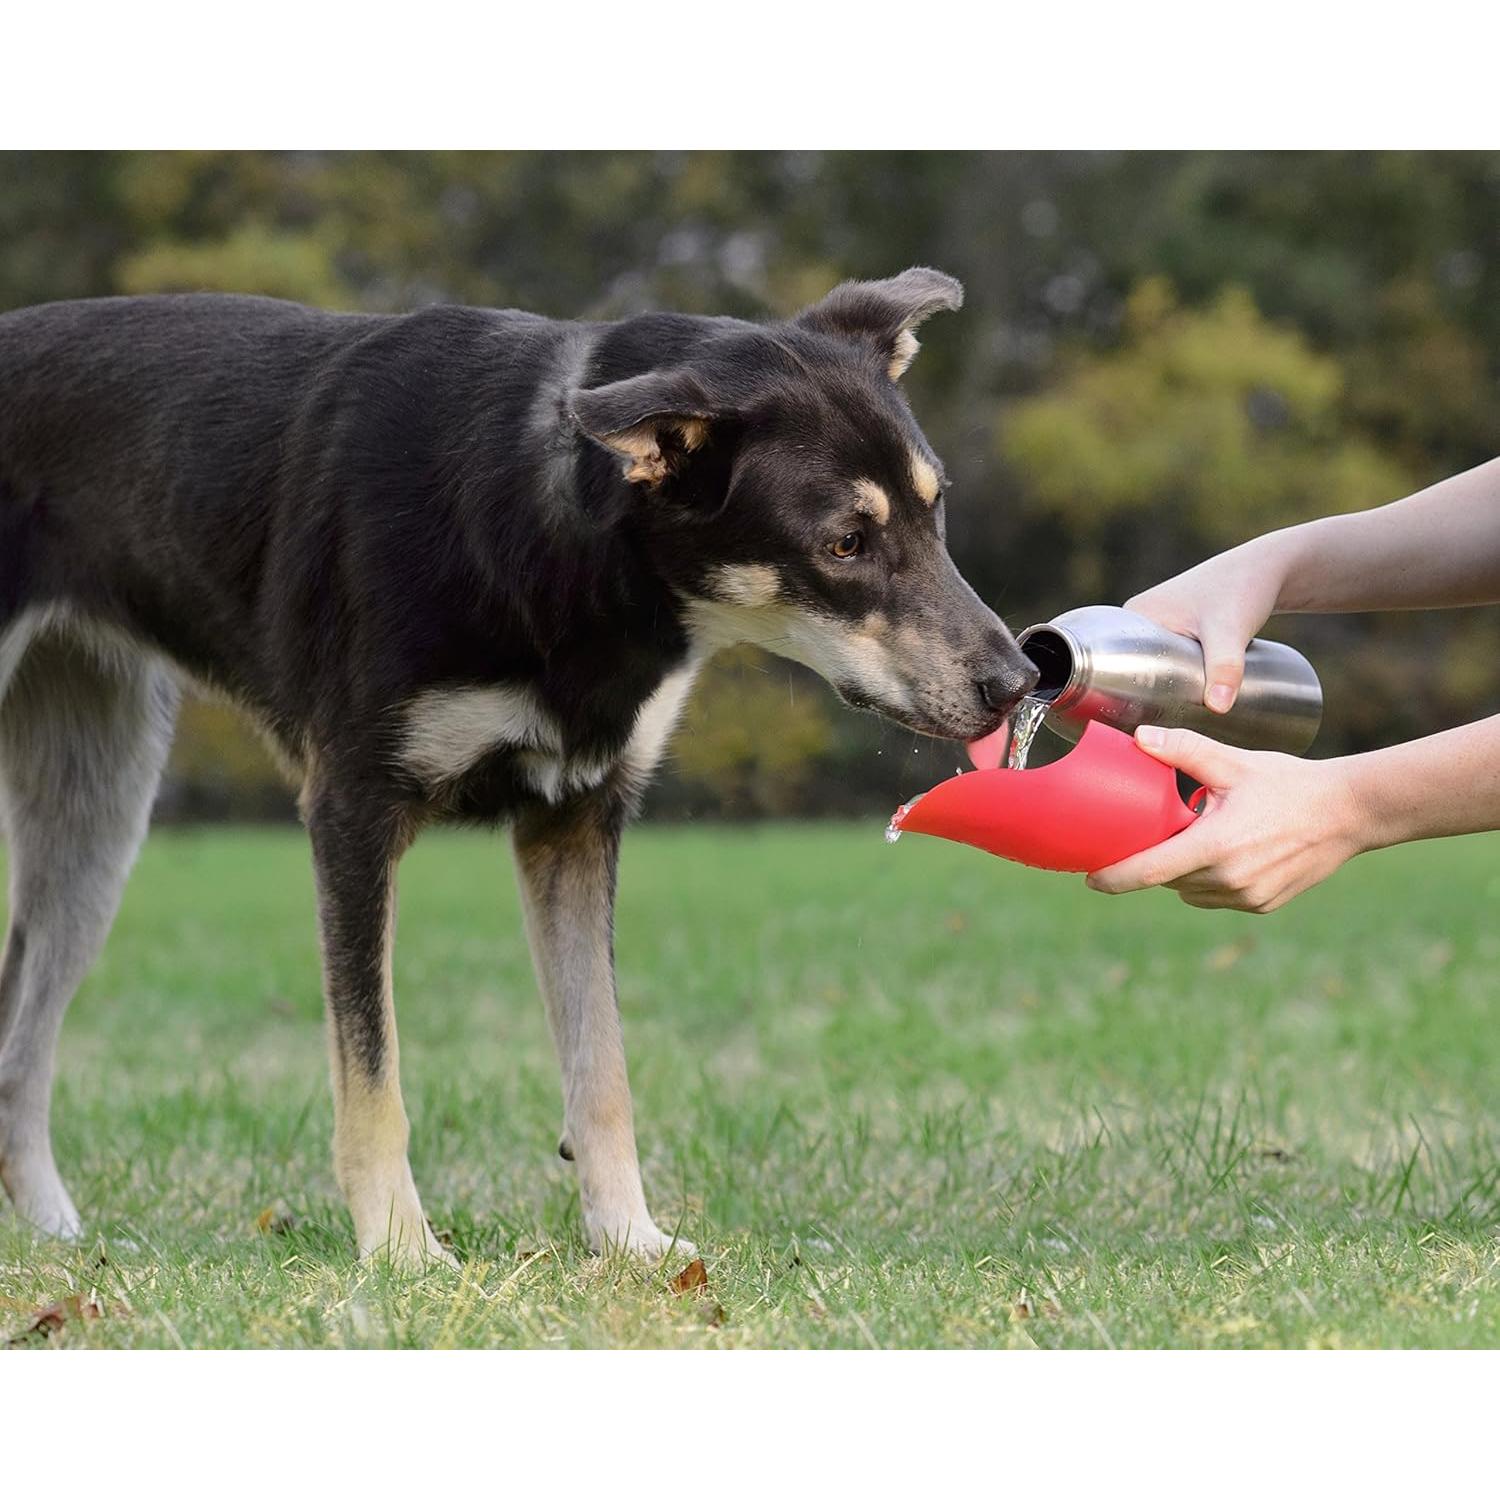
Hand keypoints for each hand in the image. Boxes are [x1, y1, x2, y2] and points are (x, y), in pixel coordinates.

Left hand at [1086, 726, 1366, 912]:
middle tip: (1150, 836)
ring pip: (1192, 891)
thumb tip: (1139, 738)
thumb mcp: (1233, 762)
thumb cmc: (1289, 783)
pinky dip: (1212, 880)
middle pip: (1169, 879)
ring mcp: (1248, 897)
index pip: (1150, 871)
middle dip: (1155, 862)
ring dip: (1184, 872)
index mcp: (1216, 846)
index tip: (1089, 880)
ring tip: (1195, 838)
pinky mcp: (1263, 905)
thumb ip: (1183, 750)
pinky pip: (1219, 897)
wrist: (1350, 812)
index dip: (1115, 878)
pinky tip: (1226, 853)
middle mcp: (1230, 879)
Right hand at [1125, 538, 1290, 712]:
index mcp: (1133, 616)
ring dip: (1155, 693)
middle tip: (1154, 730)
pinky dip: (1170, 682)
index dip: (1115, 693)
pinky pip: (1166, 662)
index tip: (1131, 722)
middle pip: (1128, 669)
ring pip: (1150, 668)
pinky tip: (1175, 706)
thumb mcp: (1229, 631)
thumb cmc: (1243, 590)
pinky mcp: (1181, 631)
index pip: (1110, 662)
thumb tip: (1218, 708)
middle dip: (1137, 700)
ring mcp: (1160, 625)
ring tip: (1165, 726)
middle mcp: (1140, 620)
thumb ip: (1225, 667)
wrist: (1271, 568)